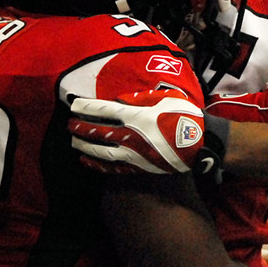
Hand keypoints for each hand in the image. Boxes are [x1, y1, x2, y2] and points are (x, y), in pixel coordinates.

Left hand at [68, 89, 203, 173]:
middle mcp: (129, 136)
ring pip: (100, 152)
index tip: (73, 104)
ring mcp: (132, 155)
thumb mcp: (163, 98)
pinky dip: (95, 165)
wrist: (199, 143)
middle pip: (97, 131)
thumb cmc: (182, 115)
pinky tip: (85, 162)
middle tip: (68, 124)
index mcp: (134, 115)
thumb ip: (138, 98)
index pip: (102, 110)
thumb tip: (117, 101)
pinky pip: (111, 168)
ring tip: (73, 141)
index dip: (85, 107)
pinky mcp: (137, 168)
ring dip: (84, 146)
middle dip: (80, 127)